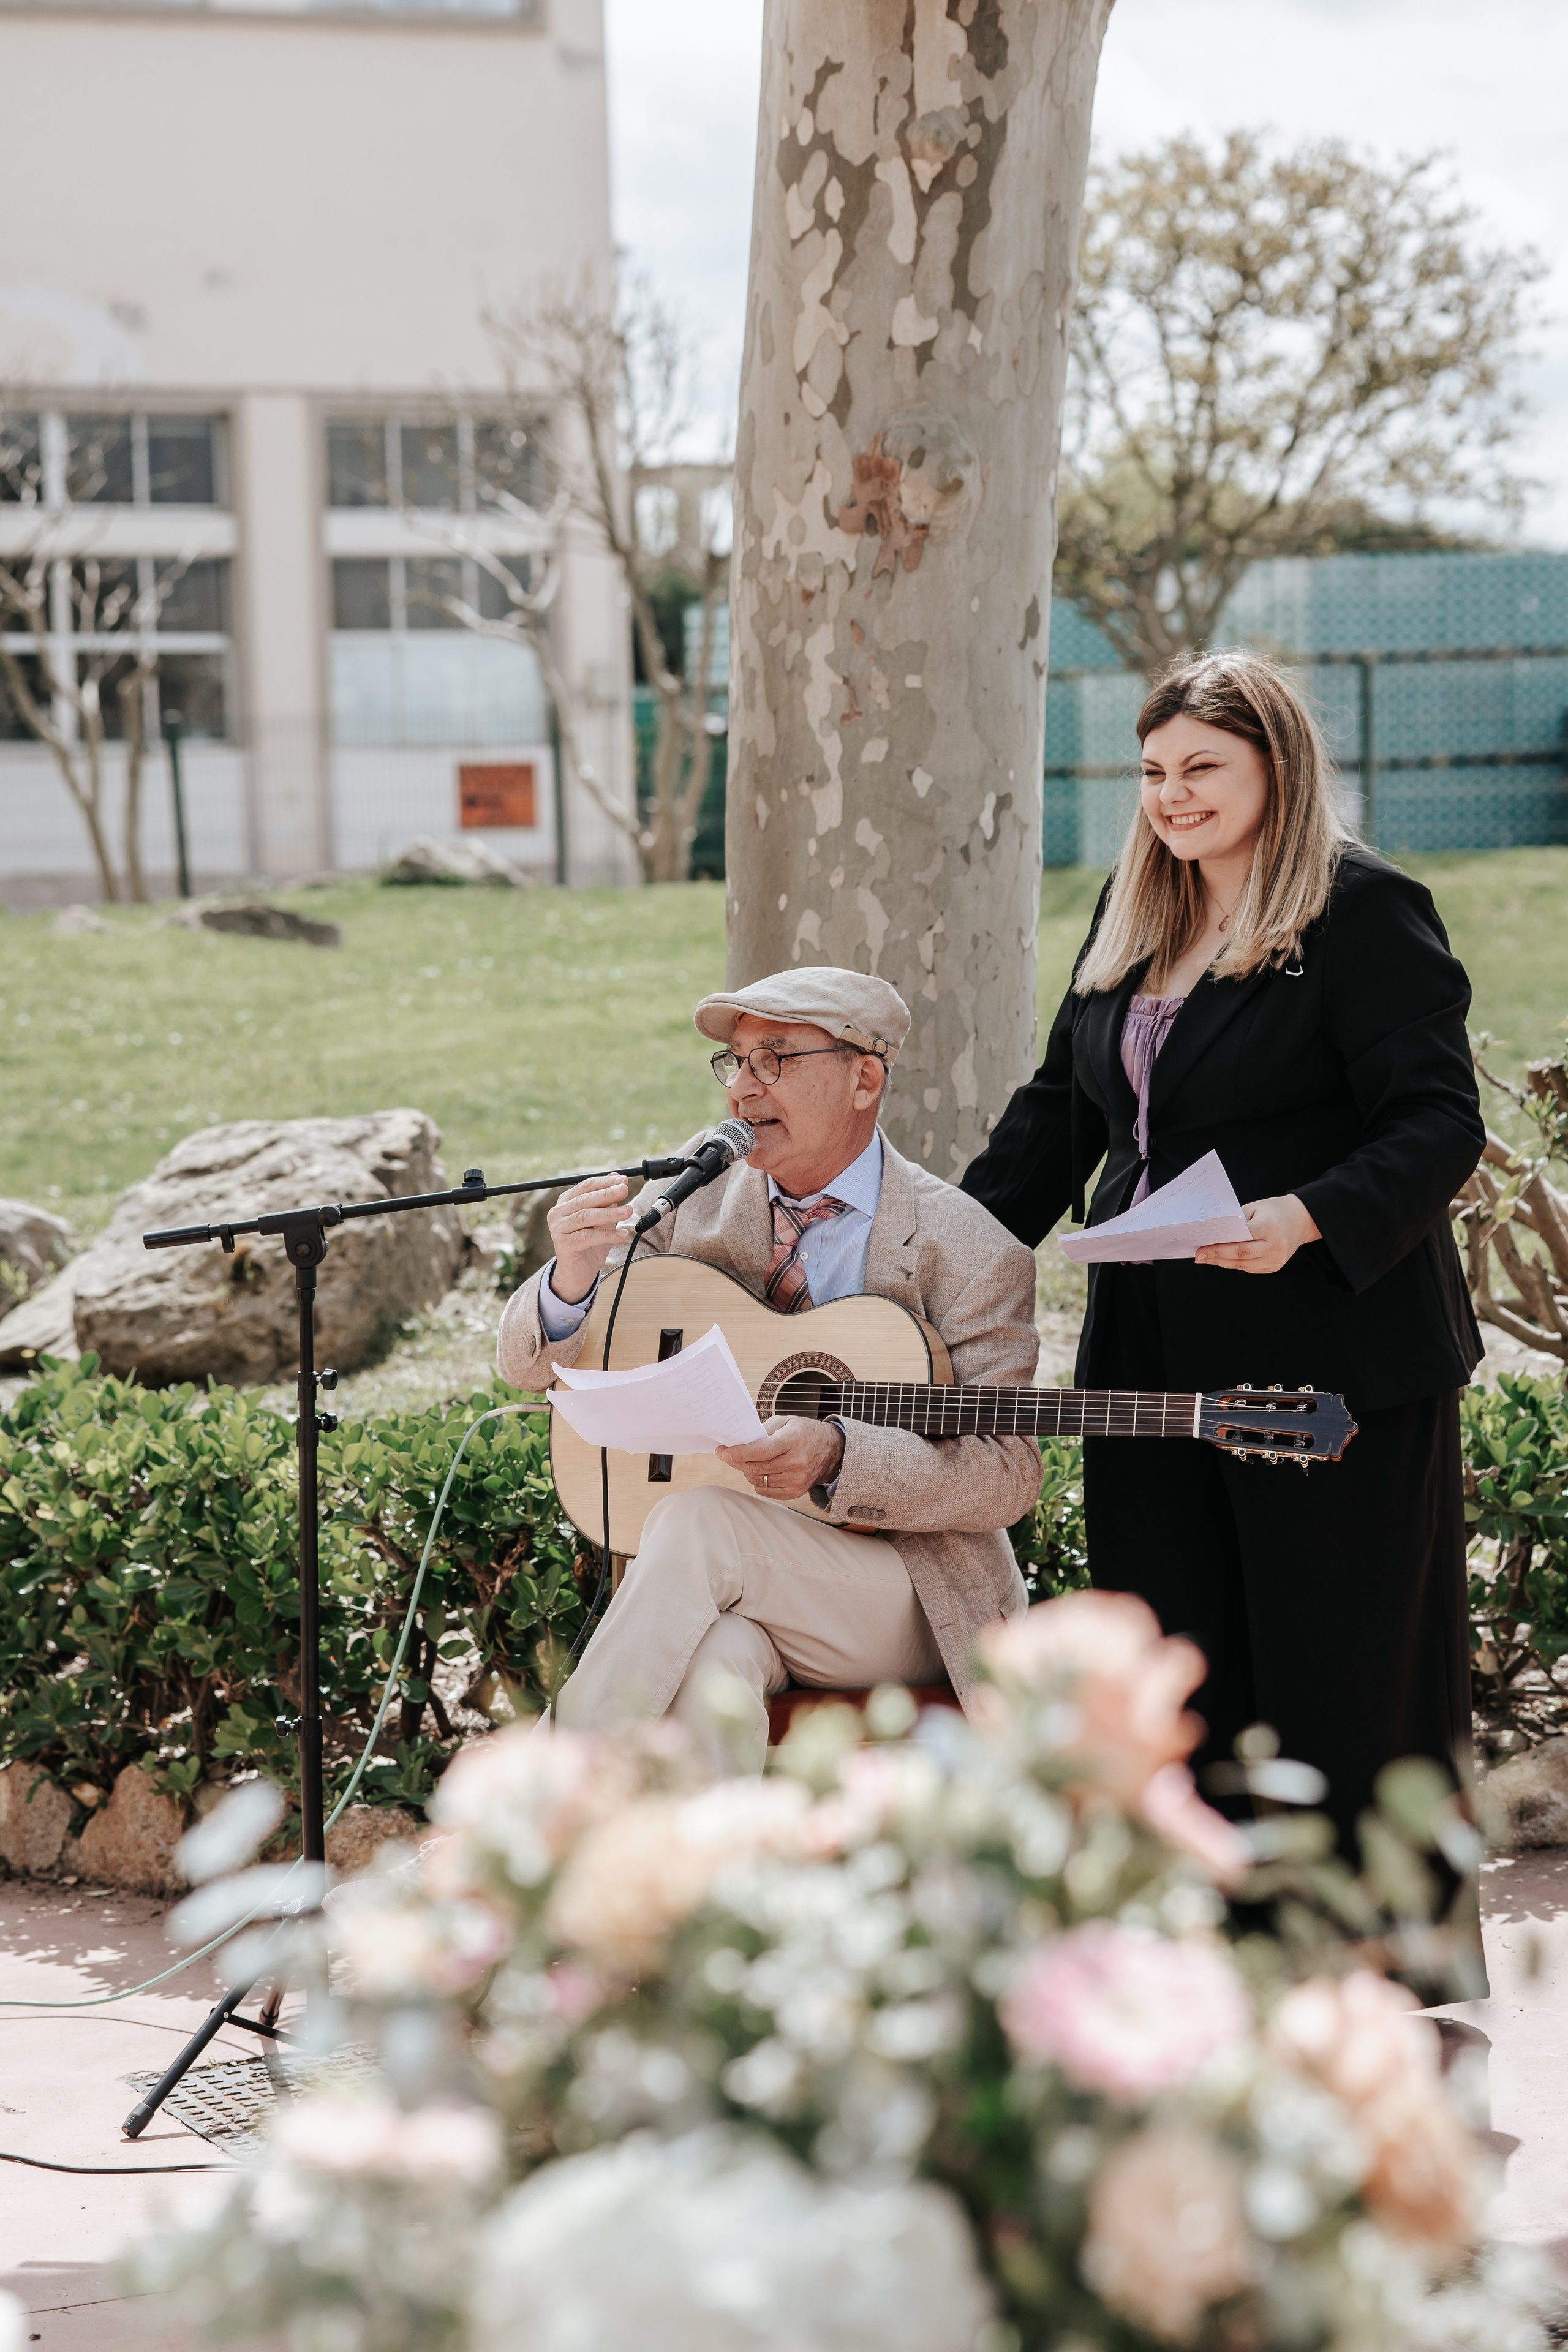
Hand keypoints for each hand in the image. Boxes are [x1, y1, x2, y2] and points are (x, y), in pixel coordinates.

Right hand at [546, 1173, 629, 1303]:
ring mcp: (559, 1229)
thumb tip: (617, 1177)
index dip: (604, 1182)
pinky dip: (607, 1235)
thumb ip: (607, 1200)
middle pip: (585, 1199)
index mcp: (566, 1202)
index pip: (585, 1186)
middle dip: (607, 1194)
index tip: (622, 1180)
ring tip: (628, 1211)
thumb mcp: (602, 1219)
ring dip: (609, 1213)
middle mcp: (558, 1213)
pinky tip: (622, 1234)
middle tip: (624, 1190)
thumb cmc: (589, 1243)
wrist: (578, 1272)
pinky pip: (588, 1237)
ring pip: (586, 1216)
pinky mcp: (564, 1245)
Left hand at [716, 1415, 844, 1501]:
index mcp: (793, 1440)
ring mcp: (797, 1479)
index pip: (760, 1451)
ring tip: (748, 1461)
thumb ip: (763, 1430)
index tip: (723, 1451)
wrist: (834, 1450)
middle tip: (728, 1455)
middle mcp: (796, 1462)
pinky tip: (760, 1472)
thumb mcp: (786, 1422)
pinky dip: (758, 1482)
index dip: (738, 1453)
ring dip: (748, 1471)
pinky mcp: (797, 1491)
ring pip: (759, 1480)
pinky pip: (767, 1490)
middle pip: (756, 1467)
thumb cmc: (806, 1433)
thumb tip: (739, 1440)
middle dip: (737, 1461)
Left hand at [1195, 1193, 1320, 1275]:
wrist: (1301, 1220)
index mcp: (1270, 1226)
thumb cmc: (1274, 1210)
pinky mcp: (1275, 1266)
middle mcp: (1275, 1245)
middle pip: (1240, 1254)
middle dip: (1217, 1256)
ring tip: (1207, 1258)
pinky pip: (1249, 1268)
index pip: (1240, 1237)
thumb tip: (1212, 1235)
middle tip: (1199, 1255)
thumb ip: (1235, 1221)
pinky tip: (1222, 1260)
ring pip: (1243, 1265)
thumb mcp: (1255, 1208)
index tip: (1201, 1246)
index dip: (1219, 1244)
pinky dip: (1234, 1264)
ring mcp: (1276, 1259)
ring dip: (1223, 1262)